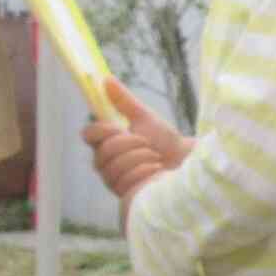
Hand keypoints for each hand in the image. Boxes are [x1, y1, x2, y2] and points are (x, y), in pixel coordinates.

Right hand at [86, 78, 190, 205]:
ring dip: (141, 157)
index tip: (119, 126)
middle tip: (146, 142)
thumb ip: (124, 101)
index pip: (88, 134)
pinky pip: (128, 180)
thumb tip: (106, 79)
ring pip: (116, 166)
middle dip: (129, 143)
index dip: (102, 130)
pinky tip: (157, 170)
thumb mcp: (144, 118)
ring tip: (155, 157)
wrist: (186, 163)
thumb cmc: (165, 142)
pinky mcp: (126, 196)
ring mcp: (114, 181)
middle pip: (103, 150)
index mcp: (107, 143)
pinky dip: (147, 171)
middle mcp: (105, 163)